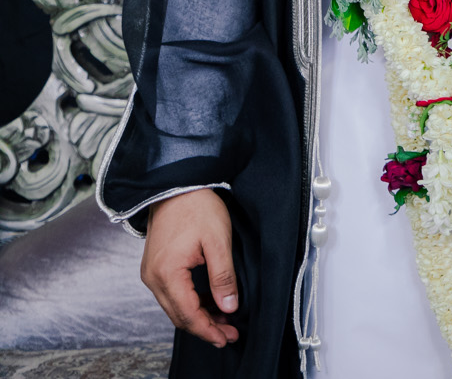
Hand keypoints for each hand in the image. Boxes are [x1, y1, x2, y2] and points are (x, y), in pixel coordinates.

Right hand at [139, 189, 239, 346]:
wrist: (176, 185)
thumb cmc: (197, 207)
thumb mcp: (218, 242)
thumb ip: (223, 277)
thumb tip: (229, 306)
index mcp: (166, 274)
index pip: (188, 314)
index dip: (208, 329)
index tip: (226, 338)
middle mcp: (153, 278)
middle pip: (179, 315)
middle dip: (205, 327)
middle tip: (229, 333)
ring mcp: (151, 273)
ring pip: (175, 306)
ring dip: (198, 315)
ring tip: (224, 320)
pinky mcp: (156, 267)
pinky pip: (172, 293)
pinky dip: (190, 301)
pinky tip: (209, 302)